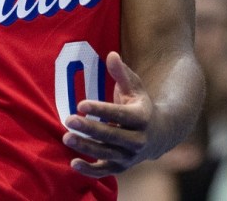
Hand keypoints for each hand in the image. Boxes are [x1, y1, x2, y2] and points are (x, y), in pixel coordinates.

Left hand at [63, 51, 158, 176]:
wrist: (160, 134)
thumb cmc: (140, 105)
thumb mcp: (135, 87)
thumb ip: (121, 73)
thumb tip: (111, 54)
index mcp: (142, 117)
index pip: (119, 114)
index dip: (100, 109)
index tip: (81, 104)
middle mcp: (138, 140)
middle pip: (112, 135)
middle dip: (89, 128)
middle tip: (68, 120)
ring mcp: (130, 156)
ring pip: (107, 153)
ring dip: (86, 147)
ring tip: (66, 137)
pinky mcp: (122, 167)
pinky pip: (105, 171)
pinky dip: (90, 170)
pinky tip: (73, 163)